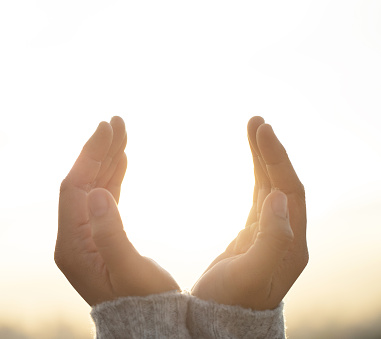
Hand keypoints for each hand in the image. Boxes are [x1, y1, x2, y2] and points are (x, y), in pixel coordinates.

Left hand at [55, 117, 178, 305]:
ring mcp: (86, 237)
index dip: (90, 155)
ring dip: (106, 160)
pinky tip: (121, 159)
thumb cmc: (143, 302)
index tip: (108, 128)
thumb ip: (110, 233)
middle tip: (116, 121)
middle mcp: (74, 238)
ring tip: (121, 132)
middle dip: (98, 151)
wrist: (148, 325)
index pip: (74, 188)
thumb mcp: (128, 270)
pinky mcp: (100, 236)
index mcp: (73, 246)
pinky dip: (112, 176)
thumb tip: (96, 191)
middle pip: (82, 183)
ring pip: (93, 187)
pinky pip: (103, 199)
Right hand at [191, 116, 307, 309]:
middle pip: (282, 183)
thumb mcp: (254, 274)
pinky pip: (258, 197)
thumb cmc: (233, 302)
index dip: (276, 158)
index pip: (289, 190)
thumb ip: (273, 238)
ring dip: (263, 159)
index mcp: (290, 243)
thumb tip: (278, 196)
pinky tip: (253, 162)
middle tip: (256, 121)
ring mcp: (271, 234)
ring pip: (271, 187)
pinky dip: (256, 176)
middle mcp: (286, 235)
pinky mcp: (254, 235)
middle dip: (270, 151)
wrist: (221, 321)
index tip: (260, 129)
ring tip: (253, 128)